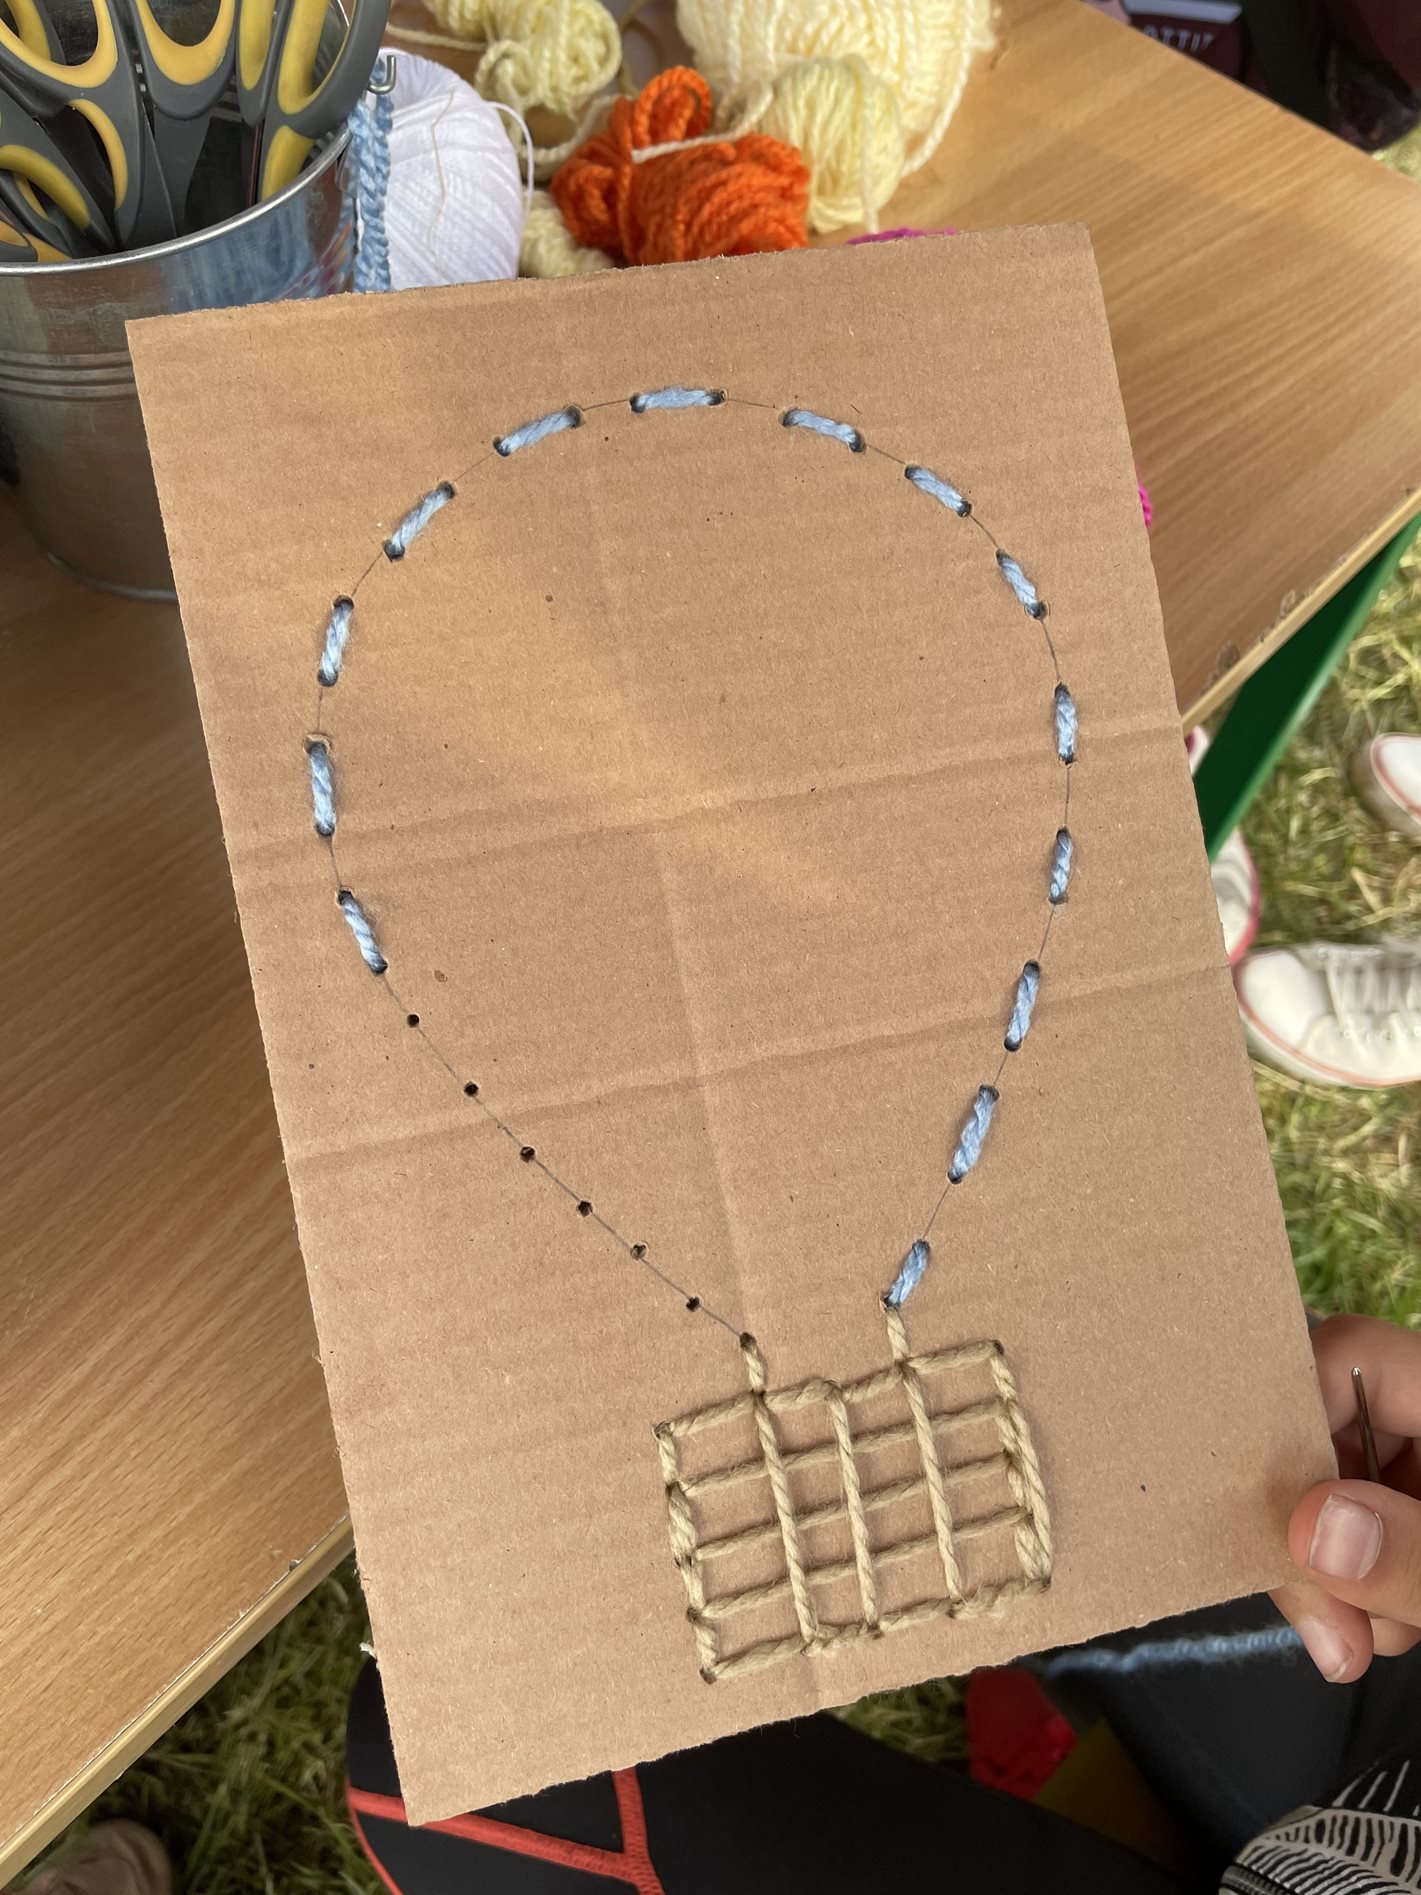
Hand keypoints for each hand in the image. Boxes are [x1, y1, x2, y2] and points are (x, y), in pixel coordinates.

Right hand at [1273, 1314, 1420, 1681]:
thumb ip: (1416, 1553)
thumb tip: (1310, 1526)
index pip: (1343, 1356)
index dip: (1292, 1423)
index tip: (1283, 1525)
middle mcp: (1417, 1409)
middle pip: (1313, 1432)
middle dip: (1307, 1538)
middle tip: (1331, 1638)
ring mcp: (1408, 1460)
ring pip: (1318, 1491)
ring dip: (1328, 1579)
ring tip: (1369, 1642)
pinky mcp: (1399, 1507)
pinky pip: (1339, 1526)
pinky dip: (1345, 1586)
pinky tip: (1372, 1628)